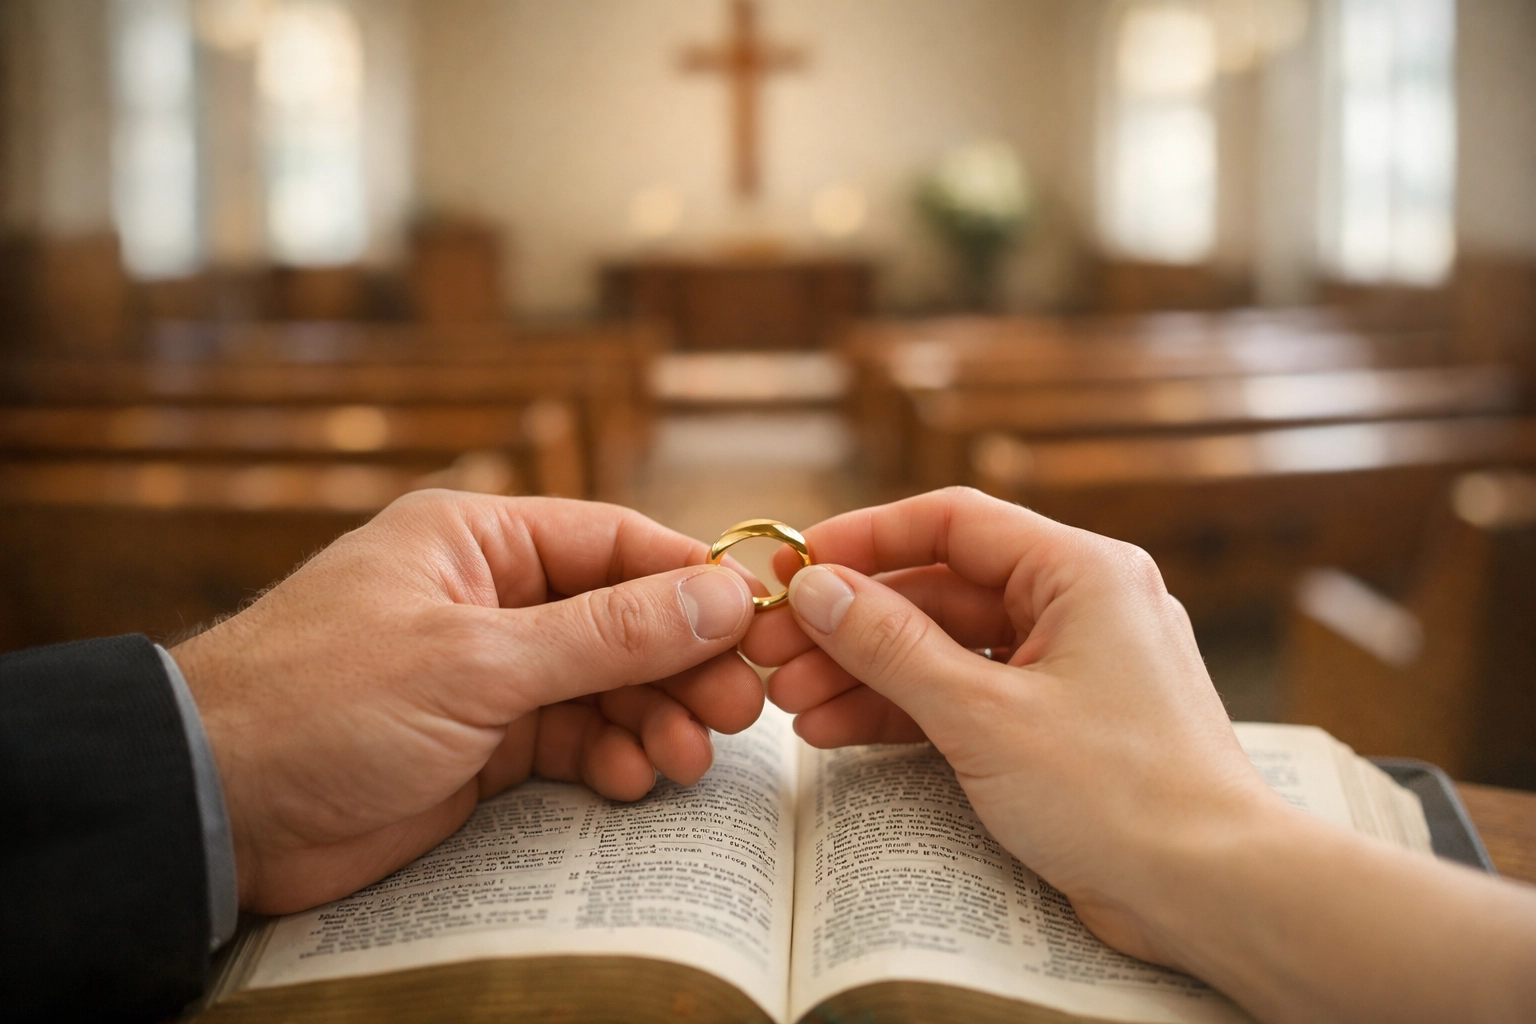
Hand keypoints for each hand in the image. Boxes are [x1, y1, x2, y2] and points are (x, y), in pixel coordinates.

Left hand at [173, 491, 762, 914]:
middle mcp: (491, 598)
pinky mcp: (483, 743)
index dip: (691, 582)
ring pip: (605, 686)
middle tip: (736, 712)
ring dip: (653, 720)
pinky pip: (574, 740)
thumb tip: (721, 596)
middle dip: (681, 664)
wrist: (218, 810)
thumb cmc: (324, 701)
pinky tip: (634, 780)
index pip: (616, 543)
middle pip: (622, 619)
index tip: (756, 626)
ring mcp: (489, 673)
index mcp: (479, 540)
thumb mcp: (477, 662)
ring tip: (686, 759)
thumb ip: (607, 634)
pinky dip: (611, 758)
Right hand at [746, 488, 1535, 1023]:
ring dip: (868, 674)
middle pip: (940, 591)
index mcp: (1081, 572)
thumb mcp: (983, 714)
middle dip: (852, 624)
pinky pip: (968, 697)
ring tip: (792, 704)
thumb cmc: (1119, 794)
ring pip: (946, 649)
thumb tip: (817, 587)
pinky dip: (906, 712)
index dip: (865, 538)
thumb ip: (891, 645)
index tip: (796, 563)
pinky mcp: (1058, 724)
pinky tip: (838, 730)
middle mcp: (1078, 605)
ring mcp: (1069, 667)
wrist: (1211, 893)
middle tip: (775, 650)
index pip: (954, 522)